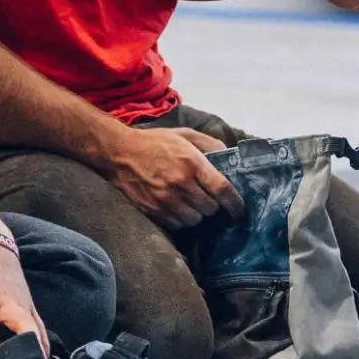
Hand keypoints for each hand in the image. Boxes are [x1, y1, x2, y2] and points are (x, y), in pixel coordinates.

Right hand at [104, 127, 244, 229]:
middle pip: (210, 208)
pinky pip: (178, 225)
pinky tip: (177, 207)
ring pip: (195, 220)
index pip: (222, 189)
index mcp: (192, 162)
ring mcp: (166, 200)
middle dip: (213, 204)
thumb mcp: (184, 134)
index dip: (235, 203)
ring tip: (191, 202)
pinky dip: (182, 219)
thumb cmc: (154, 142)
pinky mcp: (153, 211)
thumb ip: (209, 143)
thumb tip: (229, 155)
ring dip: (197, 213)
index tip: (239, 210)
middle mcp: (180, 183)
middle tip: (207, 196)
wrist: (119, 153)